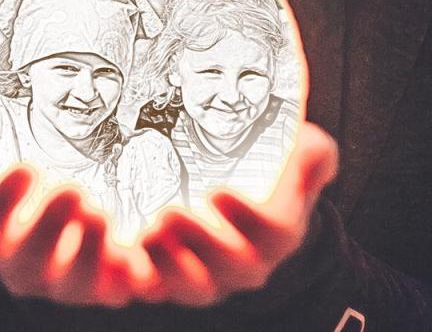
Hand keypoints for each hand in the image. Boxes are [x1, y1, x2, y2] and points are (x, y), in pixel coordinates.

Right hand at [0, 126, 136, 306]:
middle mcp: (20, 268)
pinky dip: (126, 278)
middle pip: (29, 264)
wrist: (43, 213)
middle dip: (50, 230)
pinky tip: (136, 254)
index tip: (26, 167)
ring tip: (102, 215)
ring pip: (73, 285)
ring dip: (88, 255)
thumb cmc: (4, 190)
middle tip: (73, 190)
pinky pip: (114, 290)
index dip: (1, 204)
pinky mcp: (100, 284)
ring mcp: (61, 281)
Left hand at [140, 122, 338, 305]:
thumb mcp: (294, 163)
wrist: (242, 214)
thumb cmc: (268, 182)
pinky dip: (133, 279)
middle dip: (199, 243)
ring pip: (190, 287)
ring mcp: (206, 276)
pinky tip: (117, 255)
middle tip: (169, 214)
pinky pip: (154, 289)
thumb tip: (314, 143)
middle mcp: (244, 263)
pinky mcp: (169, 278)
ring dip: (167, 266)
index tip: (218, 191)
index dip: (247, 218)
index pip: (272, 234)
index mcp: (277, 235)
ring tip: (146, 234)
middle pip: (228, 267)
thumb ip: (309, 154)